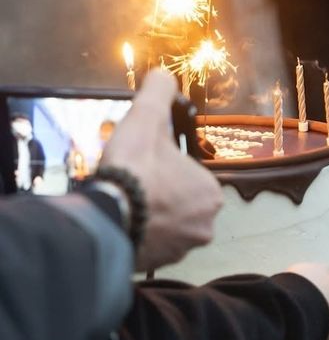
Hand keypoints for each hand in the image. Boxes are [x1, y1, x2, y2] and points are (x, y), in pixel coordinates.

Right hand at [100, 68, 222, 272]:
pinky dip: (138, 232)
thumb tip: (163, 74)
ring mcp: (181, 249)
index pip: (189, 174)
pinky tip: (123, 219)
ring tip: (126, 200)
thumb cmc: (133, 169)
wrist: (106, 217)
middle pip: (178, 199)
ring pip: (165, 222)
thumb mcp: (146, 118)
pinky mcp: (156, 264)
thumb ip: (158, 92)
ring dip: (149, 212)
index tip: (147, 164)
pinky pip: (149, 242)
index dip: (166, 165)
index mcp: (211, 192)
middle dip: (159, 191)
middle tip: (135, 182)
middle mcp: (204, 225)